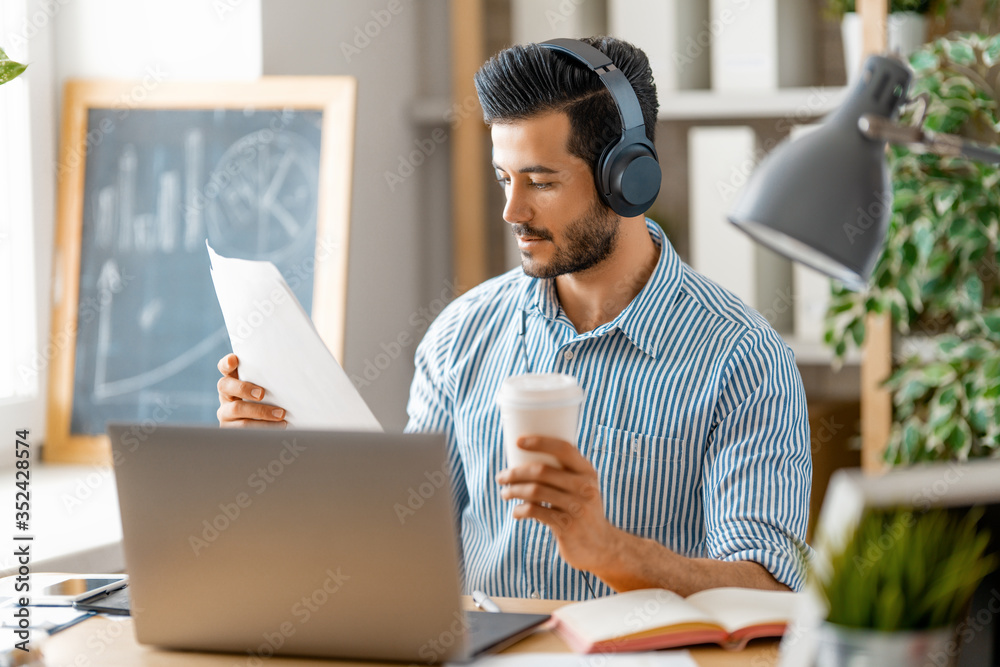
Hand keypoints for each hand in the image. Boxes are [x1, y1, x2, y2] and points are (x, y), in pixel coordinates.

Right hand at [216, 353, 286, 427]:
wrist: (261, 432)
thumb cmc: (268, 403)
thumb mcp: (265, 390)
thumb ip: (267, 381)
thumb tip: (288, 369)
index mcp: (233, 381)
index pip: (224, 368)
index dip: (226, 363)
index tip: (234, 359)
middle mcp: (225, 395)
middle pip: (225, 386)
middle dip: (243, 388)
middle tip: (262, 393)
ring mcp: (224, 413)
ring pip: (236, 409)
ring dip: (260, 411)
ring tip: (280, 414)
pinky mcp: (228, 429)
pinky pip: (244, 428)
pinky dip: (262, 426)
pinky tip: (277, 426)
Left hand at [495, 436, 619, 573]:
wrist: (601, 546)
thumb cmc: (582, 510)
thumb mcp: (582, 488)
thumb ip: (564, 472)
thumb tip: (526, 456)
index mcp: (588, 472)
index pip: (564, 448)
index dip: (540, 442)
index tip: (518, 441)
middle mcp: (585, 487)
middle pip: (542, 471)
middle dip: (516, 472)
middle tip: (501, 477)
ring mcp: (577, 507)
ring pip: (535, 491)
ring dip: (514, 490)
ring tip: (505, 493)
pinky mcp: (567, 526)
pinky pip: (536, 512)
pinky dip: (520, 510)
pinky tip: (516, 512)